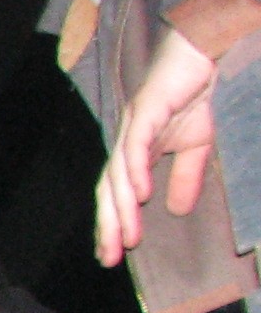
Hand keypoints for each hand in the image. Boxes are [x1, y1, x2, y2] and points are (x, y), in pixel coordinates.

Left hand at [96, 28, 219, 262]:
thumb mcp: (196, 147)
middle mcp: (126, 142)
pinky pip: (136, 144)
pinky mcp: (146, 109)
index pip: (115, 194)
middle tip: (109, 257)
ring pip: (120, 174)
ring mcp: (133, 125)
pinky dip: (136, 170)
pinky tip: (138, 193)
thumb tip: (178, 211)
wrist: (204, 55)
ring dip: (122, 207)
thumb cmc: (196, 96)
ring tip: (127, 236)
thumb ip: (184, 177)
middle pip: (109, 190)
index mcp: (135, 153)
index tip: (111, 256)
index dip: (112, 224)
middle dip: (108, 226)